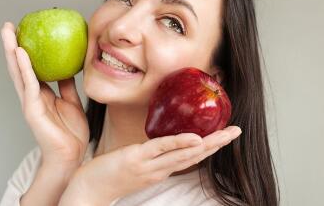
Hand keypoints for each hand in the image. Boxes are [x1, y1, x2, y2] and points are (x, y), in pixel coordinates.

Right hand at [1, 22, 89, 168]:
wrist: (72, 155)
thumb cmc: (71, 132)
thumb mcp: (71, 101)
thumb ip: (67, 86)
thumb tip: (68, 68)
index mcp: (41, 93)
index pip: (30, 67)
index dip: (25, 50)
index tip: (25, 31)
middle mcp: (32, 95)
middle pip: (18, 66)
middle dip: (12, 45)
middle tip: (9, 25)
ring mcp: (30, 102)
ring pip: (18, 72)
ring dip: (12, 50)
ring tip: (8, 32)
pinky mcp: (32, 109)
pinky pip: (29, 84)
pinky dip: (24, 68)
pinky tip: (22, 52)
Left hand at [58, 126, 241, 205]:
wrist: (85, 192)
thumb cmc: (108, 175)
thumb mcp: (135, 164)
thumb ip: (150, 154)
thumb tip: (160, 141)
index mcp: (161, 169)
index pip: (191, 156)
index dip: (210, 145)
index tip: (227, 134)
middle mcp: (160, 169)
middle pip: (194, 155)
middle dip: (218, 143)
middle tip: (237, 131)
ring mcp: (149, 165)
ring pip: (184, 154)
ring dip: (207, 143)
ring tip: (226, 133)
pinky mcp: (135, 159)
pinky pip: (160, 150)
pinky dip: (178, 143)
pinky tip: (194, 138)